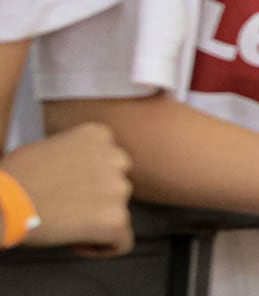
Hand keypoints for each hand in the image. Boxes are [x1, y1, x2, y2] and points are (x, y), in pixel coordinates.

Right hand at [3, 122, 132, 253]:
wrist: (5, 202)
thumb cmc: (15, 177)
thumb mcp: (51, 145)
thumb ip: (76, 155)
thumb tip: (80, 172)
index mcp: (99, 136)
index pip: (111, 161)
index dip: (90, 180)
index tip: (69, 191)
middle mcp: (116, 158)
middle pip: (116, 185)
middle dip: (96, 199)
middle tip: (66, 208)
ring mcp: (119, 188)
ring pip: (118, 211)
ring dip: (97, 220)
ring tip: (66, 224)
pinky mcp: (116, 218)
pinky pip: (122, 241)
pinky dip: (103, 246)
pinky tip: (79, 243)